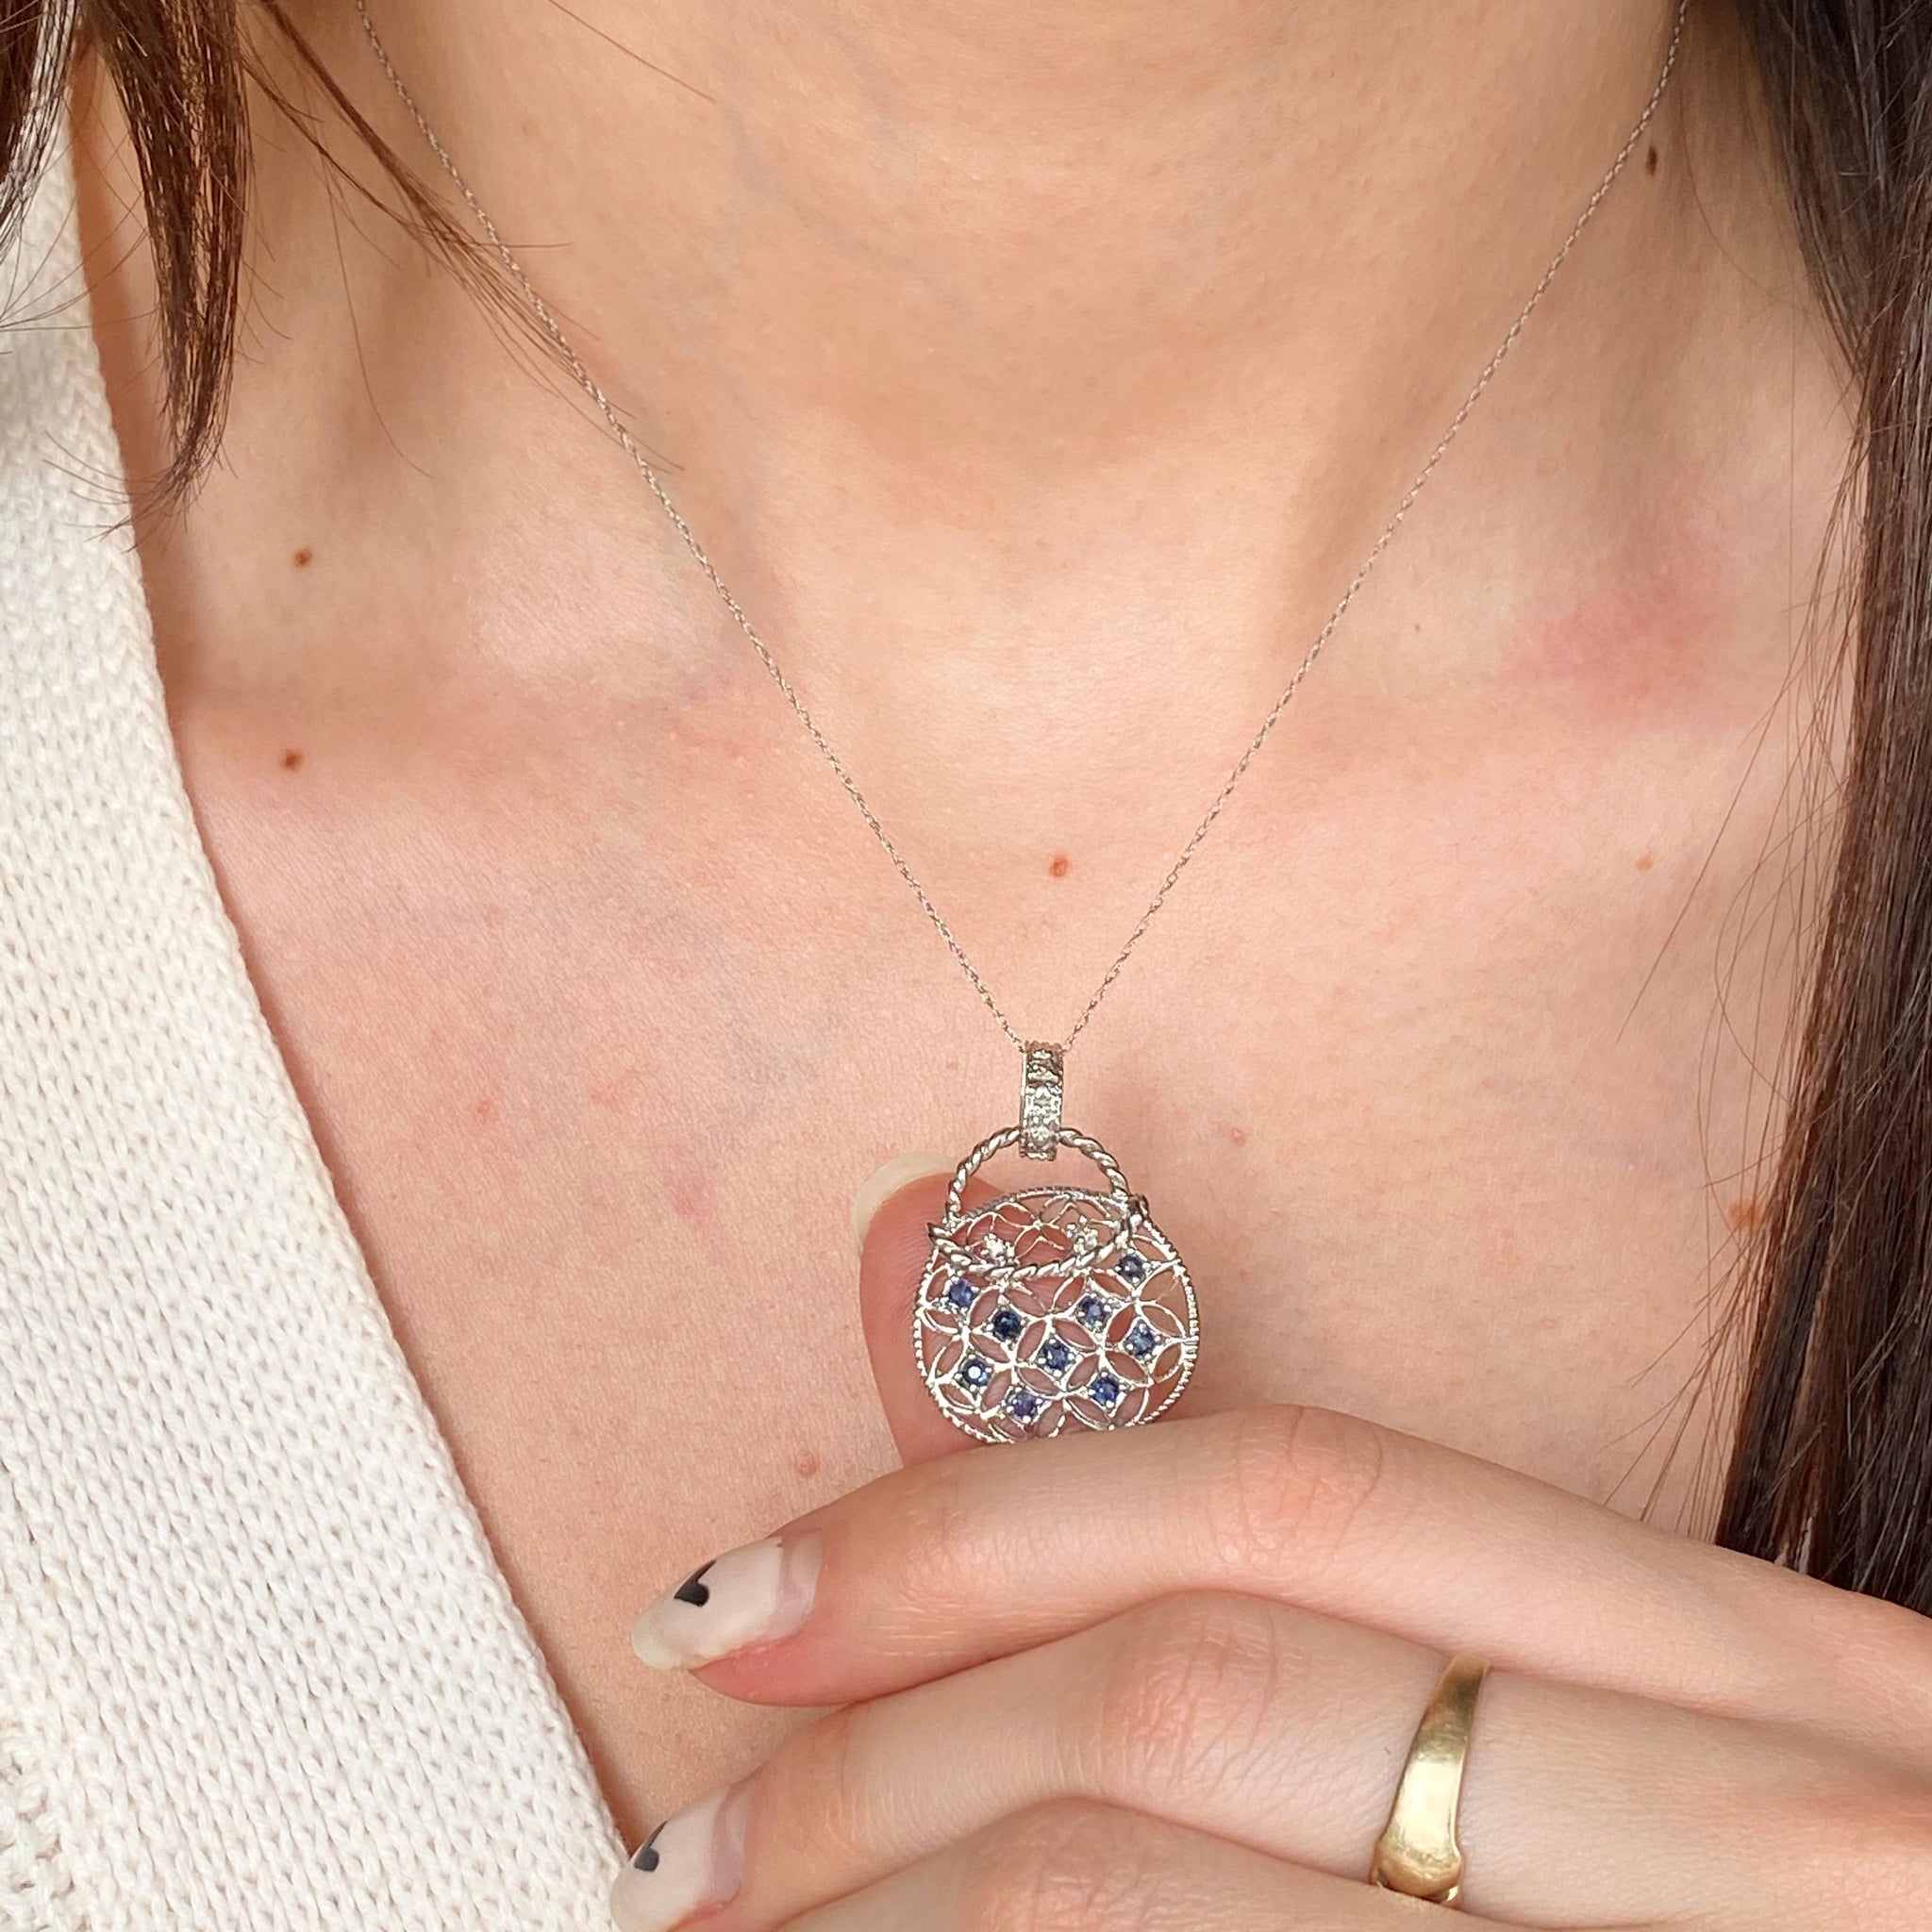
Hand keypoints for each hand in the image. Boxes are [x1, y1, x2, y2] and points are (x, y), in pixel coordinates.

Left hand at [610, 1173, 1931, 1930]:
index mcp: (1770, 1668)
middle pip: (1201, 1688)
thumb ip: (1273, 1565)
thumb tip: (920, 1258)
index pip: (1287, 1493)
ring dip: (896, 1916)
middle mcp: (1783, 1816)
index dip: (966, 1530)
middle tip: (693, 1854)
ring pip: (1154, 1897)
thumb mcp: (1617, 1753)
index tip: (745, 1600)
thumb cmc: (1760, 1930)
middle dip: (885, 1762)